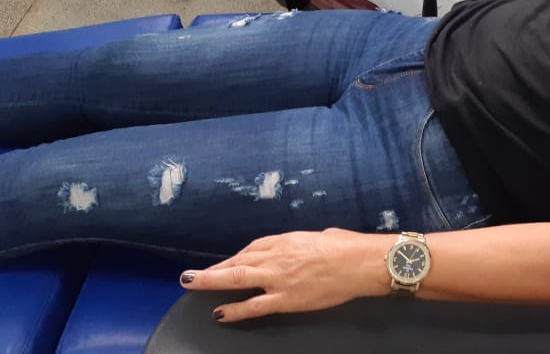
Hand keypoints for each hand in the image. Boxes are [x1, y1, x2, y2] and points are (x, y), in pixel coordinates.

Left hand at [179, 229, 384, 321]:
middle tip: (188, 276)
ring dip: (211, 282)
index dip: (235, 257)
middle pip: (237, 261)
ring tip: (192, 285)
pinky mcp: (286, 299)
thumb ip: (302, 244)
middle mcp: (277, 256)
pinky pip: (254, 306)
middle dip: (211, 269)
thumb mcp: (319, 236)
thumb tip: (299, 250)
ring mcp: (279, 278)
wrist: (361, 262)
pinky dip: (235, 310)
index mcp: (286, 239)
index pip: (252, 247)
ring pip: (237, 279)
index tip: (225, 264)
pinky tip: (220, 313)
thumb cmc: (346, 245)